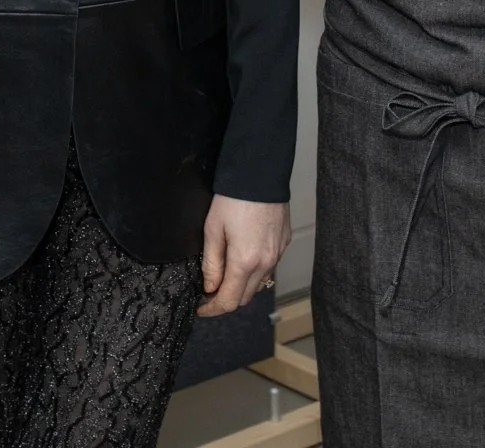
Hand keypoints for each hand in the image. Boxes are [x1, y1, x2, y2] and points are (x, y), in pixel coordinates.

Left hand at [198, 195, 289, 316]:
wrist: (260, 174)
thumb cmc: (233, 198)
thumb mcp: (212, 229)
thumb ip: (211, 263)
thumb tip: (210, 287)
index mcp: (245, 262)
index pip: (229, 301)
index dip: (213, 309)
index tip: (201, 308)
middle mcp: (265, 263)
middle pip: (245, 297)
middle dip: (226, 300)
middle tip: (209, 293)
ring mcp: (277, 255)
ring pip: (258, 284)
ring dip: (241, 286)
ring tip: (225, 276)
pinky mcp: (283, 244)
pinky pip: (268, 268)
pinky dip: (254, 271)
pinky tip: (243, 259)